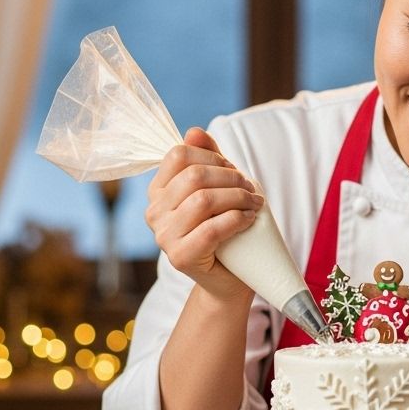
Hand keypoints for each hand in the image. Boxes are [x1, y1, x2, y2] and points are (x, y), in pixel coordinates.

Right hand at [146, 127, 263, 299]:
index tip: (234, 171)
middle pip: (194, 176)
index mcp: (158, 191)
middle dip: (232, 178)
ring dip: (238, 198)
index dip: (213, 157)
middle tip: (251, 190)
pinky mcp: (180, 257)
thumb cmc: (225, 229)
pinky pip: (211, 229)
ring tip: (255, 204)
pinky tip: (249, 219)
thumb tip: (193, 131)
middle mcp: (154, 212)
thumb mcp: (218, 188)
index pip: (179, 155)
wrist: (230, 278)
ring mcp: (163, 236)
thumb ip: (207, 159)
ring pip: (204, 200)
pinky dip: (237, 219)